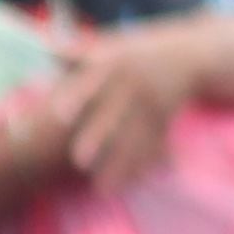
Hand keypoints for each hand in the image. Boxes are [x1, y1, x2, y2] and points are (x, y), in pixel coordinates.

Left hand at [42, 22, 206, 189]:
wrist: (190, 53)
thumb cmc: (136, 52)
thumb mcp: (109, 45)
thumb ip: (74, 53)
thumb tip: (43, 47)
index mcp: (114, 64)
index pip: (92, 80)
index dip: (76, 96)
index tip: (59, 115)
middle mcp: (134, 84)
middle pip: (114, 113)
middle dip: (98, 136)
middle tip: (78, 160)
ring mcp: (153, 103)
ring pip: (134, 137)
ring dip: (119, 164)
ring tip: (100, 188)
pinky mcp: (166, 119)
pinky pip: (154, 145)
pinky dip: (141, 167)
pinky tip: (126, 186)